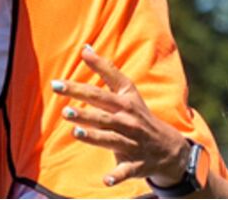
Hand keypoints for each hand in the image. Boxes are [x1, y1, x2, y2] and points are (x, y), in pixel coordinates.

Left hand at [52, 45, 189, 189]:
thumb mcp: (128, 91)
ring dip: (94, 137)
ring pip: (112, 140)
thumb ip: (106, 70)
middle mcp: (129, 122)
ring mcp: (134, 143)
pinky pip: (126, 171)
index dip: (78, 88)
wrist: (171, 148)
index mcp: (125, 104)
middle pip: (104, 116)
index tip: (55, 84)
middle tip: (65, 111)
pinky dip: (117, 176)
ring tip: (75, 132)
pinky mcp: (137, 164)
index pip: (99, 93)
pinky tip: (106, 181)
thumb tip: (85, 47)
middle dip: (85, 114)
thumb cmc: (140, 114)